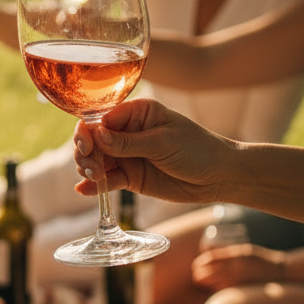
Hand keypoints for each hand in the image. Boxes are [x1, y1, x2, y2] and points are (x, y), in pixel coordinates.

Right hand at [72, 98, 232, 204]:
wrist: (220, 177)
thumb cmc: (198, 149)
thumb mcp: (163, 142)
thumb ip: (129, 142)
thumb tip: (97, 136)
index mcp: (136, 113)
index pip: (101, 119)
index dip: (89, 132)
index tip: (87, 146)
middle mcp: (127, 132)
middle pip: (93, 140)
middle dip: (86, 152)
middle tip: (92, 167)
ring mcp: (127, 155)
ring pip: (96, 160)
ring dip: (89, 168)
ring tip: (95, 177)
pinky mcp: (130, 177)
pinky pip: (107, 179)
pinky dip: (93, 185)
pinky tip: (84, 190)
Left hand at [192, 245, 288, 289]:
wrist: (281, 271)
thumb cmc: (261, 259)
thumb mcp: (244, 250)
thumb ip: (228, 253)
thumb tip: (208, 254)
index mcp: (236, 254)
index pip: (211, 258)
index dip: (200, 262)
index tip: (195, 265)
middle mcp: (236, 266)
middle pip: (210, 272)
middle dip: (199, 275)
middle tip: (196, 277)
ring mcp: (240, 278)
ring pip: (215, 283)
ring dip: (207, 284)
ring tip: (201, 283)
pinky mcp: (243, 288)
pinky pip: (225, 291)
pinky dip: (217, 290)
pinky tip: (214, 290)